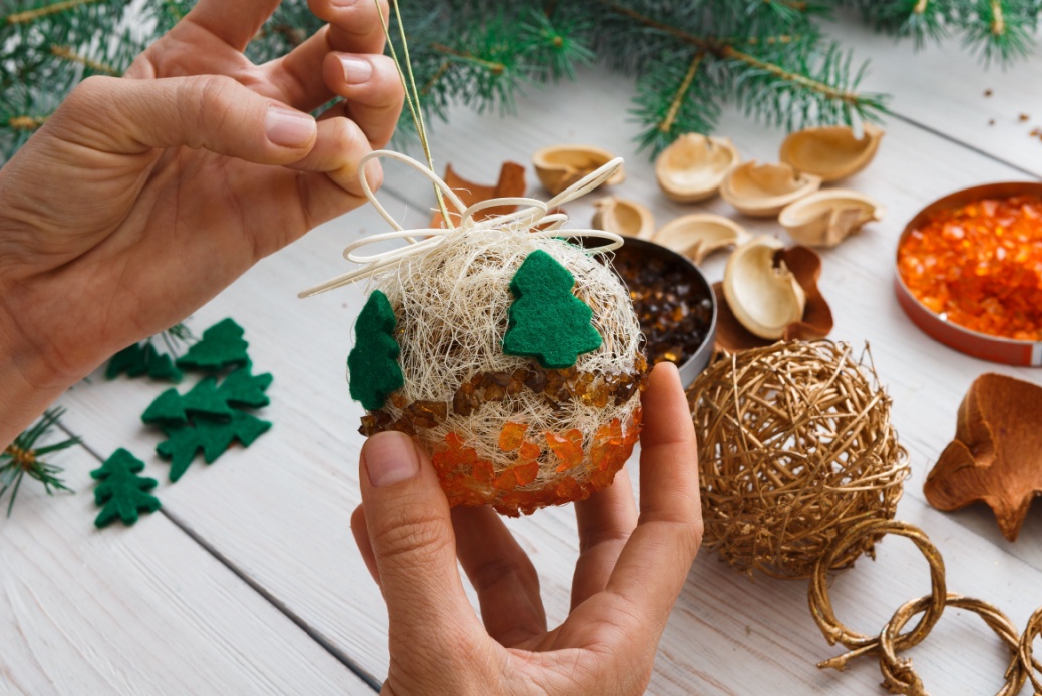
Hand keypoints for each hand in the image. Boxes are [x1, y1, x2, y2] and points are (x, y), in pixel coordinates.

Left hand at [0, 0, 401, 386]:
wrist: (38, 287)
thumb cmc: (55, 190)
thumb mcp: (105, 115)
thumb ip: (201, 106)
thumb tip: (297, 131)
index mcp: (196, 57)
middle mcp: (248, 102)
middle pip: (333, 43)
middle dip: (355, 12)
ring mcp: (273, 161)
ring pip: (360, 110)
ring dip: (373, 83)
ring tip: (347, 79)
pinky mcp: (283, 219)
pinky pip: (347, 184)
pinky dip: (360, 163)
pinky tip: (341, 152)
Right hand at [349, 362, 702, 694]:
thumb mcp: (443, 666)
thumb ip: (417, 560)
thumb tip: (393, 453)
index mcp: (614, 649)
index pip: (670, 527)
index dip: (671, 447)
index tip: (658, 377)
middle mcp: (584, 655)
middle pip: (596, 536)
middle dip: (565, 461)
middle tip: (543, 397)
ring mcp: (529, 673)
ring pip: (512, 569)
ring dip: (466, 511)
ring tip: (426, 451)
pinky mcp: (474, 685)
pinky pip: (452, 606)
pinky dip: (414, 563)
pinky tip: (370, 523)